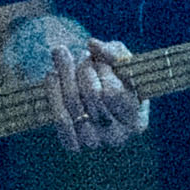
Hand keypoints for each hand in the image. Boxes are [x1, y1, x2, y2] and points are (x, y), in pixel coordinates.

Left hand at [32, 28, 149, 152]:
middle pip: (92, 96)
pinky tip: (52, 74)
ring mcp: (95, 143)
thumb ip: (114, 52)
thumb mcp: (122, 64)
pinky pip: (58, 117)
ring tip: (62, 55)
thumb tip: (93, 45)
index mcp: (137, 120)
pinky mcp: (73, 145)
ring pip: (73, 104)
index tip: (95, 55)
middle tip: (80, 57)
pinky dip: (53, 92)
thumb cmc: (114, 80)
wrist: (89, 101)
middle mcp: (119, 137)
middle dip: (82, 69)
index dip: (101, 70)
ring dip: (64, 75)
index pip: (114, 93)